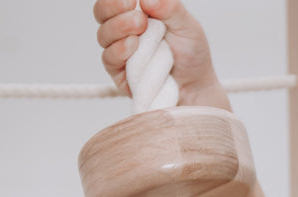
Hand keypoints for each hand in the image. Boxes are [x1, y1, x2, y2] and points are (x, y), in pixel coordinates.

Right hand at [93, 0, 230, 108]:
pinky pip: (109, 60)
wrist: (196, 87)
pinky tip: (132, 46)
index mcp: (136, 12)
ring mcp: (120, 52)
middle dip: (112, 7)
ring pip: (103, 35)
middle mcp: (124, 30)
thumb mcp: (186, 25)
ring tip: (140, 26)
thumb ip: (169, 7)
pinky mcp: (120, 74)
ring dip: (118, 27)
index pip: (114, 0)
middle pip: (101, 13)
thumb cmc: (190, 54)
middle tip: (136, 13)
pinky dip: (119, 50)